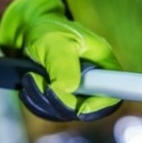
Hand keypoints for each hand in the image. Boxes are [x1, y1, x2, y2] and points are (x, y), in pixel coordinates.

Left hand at [0, 0, 121, 120]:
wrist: (28, 30)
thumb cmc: (47, 29)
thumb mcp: (55, 42)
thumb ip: (63, 67)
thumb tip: (67, 91)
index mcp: (104, 65)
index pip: (113, 95)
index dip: (98, 106)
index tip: (79, 108)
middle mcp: (94, 82)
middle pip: (87, 109)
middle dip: (59, 102)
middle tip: (36, 81)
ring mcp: (78, 92)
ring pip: (66, 113)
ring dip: (43, 101)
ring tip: (29, 78)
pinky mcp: (62, 97)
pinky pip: (52, 112)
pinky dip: (37, 103)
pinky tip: (29, 85)